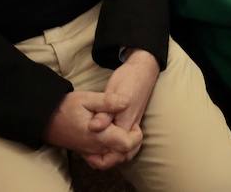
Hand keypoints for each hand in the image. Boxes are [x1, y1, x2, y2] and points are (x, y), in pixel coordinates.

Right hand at [43, 91, 140, 162]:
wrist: (44, 118)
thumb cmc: (65, 107)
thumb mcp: (87, 98)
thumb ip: (108, 101)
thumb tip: (126, 102)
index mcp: (99, 135)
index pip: (126, 144)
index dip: (136, 136)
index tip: (134, 124)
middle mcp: (95, 148)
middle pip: (123, 156)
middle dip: (133, 145)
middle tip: (133, 129)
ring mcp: (90, 153)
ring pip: (113, 161)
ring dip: (123, 152)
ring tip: (125, 135)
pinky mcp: (85, 153)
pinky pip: (102, 162)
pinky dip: (111, 157)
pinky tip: (112, 144)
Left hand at [82, 49, 159, 168]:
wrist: (142, 70)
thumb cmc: (128, 80)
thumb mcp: (113, 92)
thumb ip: (105, 112)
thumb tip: (94, 128)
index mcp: (125, 123)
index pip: (117, 149)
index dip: (103, 156)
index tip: (88, 154)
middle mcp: (130, 128)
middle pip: (122, 154)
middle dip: (106, 160)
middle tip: (88, 157)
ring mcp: (132, 125)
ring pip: (125, 150)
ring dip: (110, 154)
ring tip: (93, 153)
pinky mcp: (131, 122)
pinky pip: (124, 141)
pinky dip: (114, 147)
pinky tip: (101, 141)